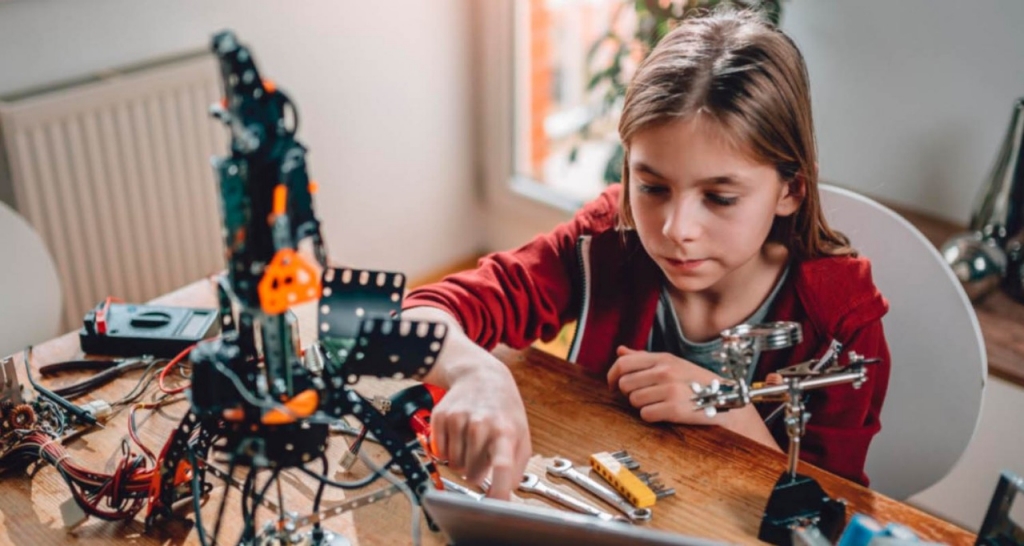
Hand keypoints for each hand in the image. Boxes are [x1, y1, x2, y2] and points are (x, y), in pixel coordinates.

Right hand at [429, 356, 531, 499]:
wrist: (480, 376)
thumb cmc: (503, 409)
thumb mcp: (521, 434)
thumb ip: (517, 467)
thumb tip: (504, 494)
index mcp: (505, 431)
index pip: (502, 466)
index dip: (497, 492)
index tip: (495, 509)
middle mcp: (481, 425)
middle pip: (472, 474)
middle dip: (477, 471)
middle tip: (484, 452)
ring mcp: (458, 420)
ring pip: (454, 465)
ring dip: (462, 461)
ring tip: (473, 440)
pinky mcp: (441, 417)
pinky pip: (440, 453)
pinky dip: (449, 451)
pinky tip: (459, 435)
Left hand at [607, 346, 780, 449]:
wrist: (727, 402)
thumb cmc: (697, 383)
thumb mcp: (673, 364)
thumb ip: (644, 358)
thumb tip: (620, 350)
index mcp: (663, 359)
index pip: (623, 363)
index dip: (612, 376)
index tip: (612, 386)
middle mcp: (666, 371)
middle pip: (625, 385)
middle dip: (630, 394)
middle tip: (645, 397)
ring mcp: (671, 390)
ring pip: (634, 401)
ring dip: (642, 406)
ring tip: (660, 404)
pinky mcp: (675, 409)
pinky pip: (645, 415)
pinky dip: (652, 417)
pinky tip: (665, 413)